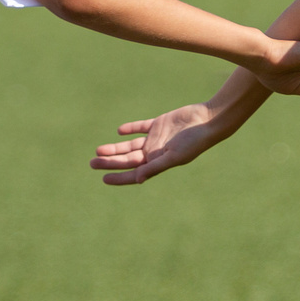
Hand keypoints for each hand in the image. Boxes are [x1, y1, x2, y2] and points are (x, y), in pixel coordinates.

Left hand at [92, 102, 241, 185]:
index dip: (119, 177)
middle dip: (110, 162)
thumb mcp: (174, 156)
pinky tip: (119, 131)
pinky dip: (130, 129)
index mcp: (157, 162)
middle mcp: (155, 152)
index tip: (103, 179)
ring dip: (115, 148)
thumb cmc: (194, 141)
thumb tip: (137, 179)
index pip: (134, 173)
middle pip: (127, 159)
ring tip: (98, 150)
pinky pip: (141, 128)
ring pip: (130, 145)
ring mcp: (156, 138)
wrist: (208, 121)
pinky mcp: (159, 124)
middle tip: (92, 163)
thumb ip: (155, 166)